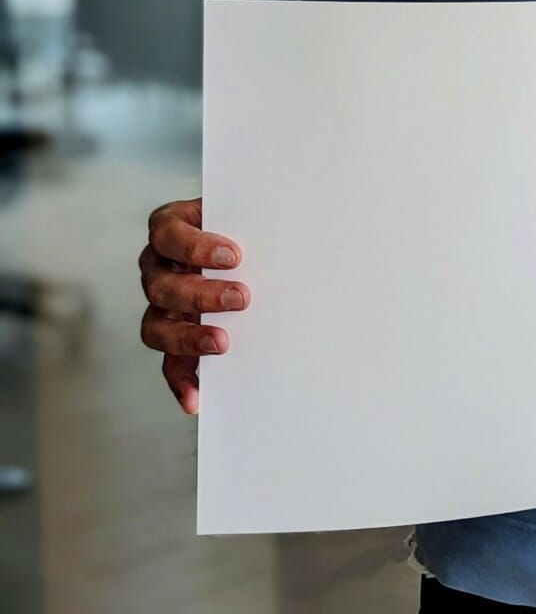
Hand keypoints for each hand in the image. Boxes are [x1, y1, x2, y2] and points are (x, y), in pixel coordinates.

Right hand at [138, 197, 248, 414]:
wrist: (250, 242)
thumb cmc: (249, 225)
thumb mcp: (251, 215)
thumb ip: (260, 224)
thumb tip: (301, 233)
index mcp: (171, 227)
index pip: (168, 234)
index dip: (195, 247)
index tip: (234, 255)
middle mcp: (158, 266)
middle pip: (160, 285)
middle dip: (201, 294)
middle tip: (242, 298)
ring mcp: (161, 304)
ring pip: (156, 326)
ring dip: (189, 337)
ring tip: (222, 343)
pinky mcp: (173, 335)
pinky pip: (168, 362)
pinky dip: (181, 381)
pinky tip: (197, 398)